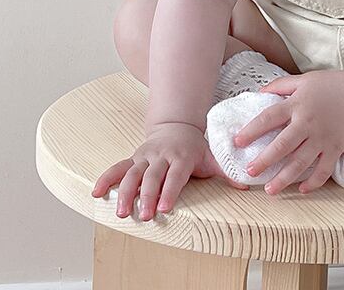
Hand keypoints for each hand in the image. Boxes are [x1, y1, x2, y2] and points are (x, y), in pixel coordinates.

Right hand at [91, 121, 249, 219]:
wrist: (177, 127)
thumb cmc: (194, 147)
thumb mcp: (212, 156)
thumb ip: (226, 172)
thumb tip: (246, 185)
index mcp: (181, 157)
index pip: (175, 175)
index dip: (170, 190)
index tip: (166, 207)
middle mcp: (161, 157)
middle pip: (152, 177)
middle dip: (148, 196)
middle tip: (145, 215)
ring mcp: (145, 158)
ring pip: (132, 174)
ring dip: (125, 193)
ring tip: (122, 212)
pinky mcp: (133, 160)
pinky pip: (117, 168)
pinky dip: (106, 179)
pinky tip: (97, 192)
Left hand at [234, 69, 343, 194]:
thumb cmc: (331, 85)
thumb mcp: (303, 80)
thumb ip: (280, 85)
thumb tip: (259, 94)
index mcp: (297, 104)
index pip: (269, 118)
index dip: (251, 130)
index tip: (237, 142)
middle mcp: (307, 123)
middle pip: (282, 145)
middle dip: (264, 160)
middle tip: (250, 172)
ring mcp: (322, 138)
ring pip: (300, 163)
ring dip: (283, 178)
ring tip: (269, 190)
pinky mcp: (335, 148)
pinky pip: (323, 170)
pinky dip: (313, 182)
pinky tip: (302, 189)